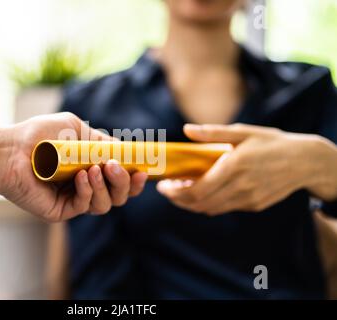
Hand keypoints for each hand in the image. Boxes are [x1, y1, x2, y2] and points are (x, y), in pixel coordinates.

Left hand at [0, 112, 147, 221]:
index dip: (135, 178)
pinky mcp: (61, 211)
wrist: (10, 149)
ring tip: (93, 170)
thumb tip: (123, 150)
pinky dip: (87, 192)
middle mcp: (85, 186)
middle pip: (118, 196)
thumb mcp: (76, 128)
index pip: (120, 180)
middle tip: (116, 168)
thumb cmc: (40, 134)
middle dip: (124, 184)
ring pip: (105, 205)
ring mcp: (74, 199)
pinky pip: (85, 207)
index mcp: (91, 168)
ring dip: (106, 187)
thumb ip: (100, 139)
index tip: (144, 170)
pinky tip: (81, 177)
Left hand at [157, 123, 336, 215]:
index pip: (197, 190)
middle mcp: (240, 187)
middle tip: (168, 191)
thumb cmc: (272, 142)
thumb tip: (187, 130)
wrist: (305, 161)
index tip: (164, 187)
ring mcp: (248, 199)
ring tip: (181, 192)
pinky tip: (204, 192)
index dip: (176, 193)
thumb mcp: (243, 132)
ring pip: (211, 209)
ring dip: (192, 204)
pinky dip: (209, 203)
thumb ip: (213, 133)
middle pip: (200, 204)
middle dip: (179, 200)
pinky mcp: (254, 205)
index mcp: (234, 166)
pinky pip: (225, 208)